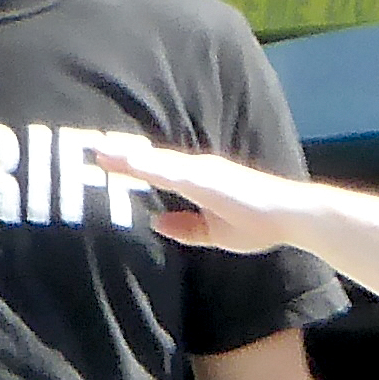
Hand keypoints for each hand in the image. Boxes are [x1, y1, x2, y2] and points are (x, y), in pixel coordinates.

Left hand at [89, 134, 317, 252]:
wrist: (292, 217)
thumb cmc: (260, 224)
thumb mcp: (214, 233)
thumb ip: (185, 228)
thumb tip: (155, 222)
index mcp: (197, 181)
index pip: (154, 171)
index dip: (126, 165)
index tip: (99, 159)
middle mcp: (197, 170)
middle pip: (149, 160)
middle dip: (118, 154)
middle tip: (86, 146)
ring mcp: (201, 171)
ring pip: (154, 161)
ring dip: (125, 154)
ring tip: (96, 149)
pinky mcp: (208, 178)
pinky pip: (170, 170)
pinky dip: (148, 164)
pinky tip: (127, 160)